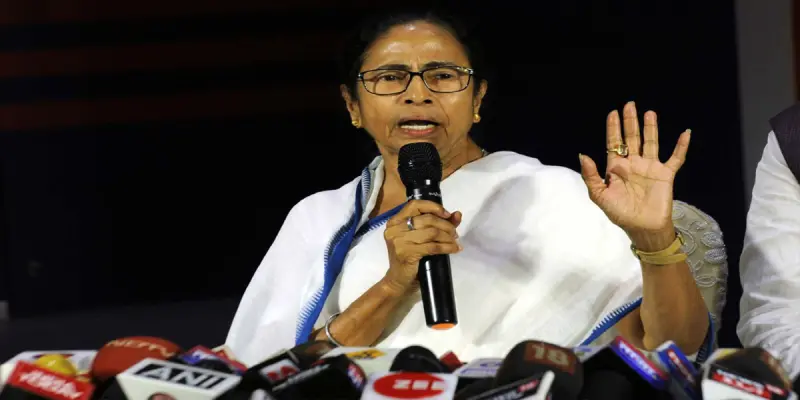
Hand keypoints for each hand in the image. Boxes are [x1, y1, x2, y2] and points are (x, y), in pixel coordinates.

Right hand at [382, 200, 462, 294]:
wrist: (398, 281)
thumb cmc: (409, 257)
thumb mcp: (420, 238)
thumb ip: (438, 223)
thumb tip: (457, 214)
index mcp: (395, 221)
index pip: (415, 205)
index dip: (433, 207)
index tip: (447, 214)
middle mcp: (395, 229)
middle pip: (427, 219)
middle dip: (445, 225)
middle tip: (454, 233)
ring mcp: (399, 241)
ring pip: (431, 232)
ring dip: (448, 237)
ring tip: (455, 241)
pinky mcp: (407, 253)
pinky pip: (432, 247)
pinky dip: (447, 247)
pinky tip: (454, 249)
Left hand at [578, 102, 690, 247]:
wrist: (643, 228)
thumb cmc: (620, 214)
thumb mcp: (600, 196)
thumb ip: (591, 176)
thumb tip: (583, 155)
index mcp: (617, 168)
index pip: (614, 144)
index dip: (613, 128)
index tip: (612, 113)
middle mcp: (634, 164)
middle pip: (632, 138)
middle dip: (630, 122)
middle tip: (629, 104)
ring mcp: (650, 168)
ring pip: (651, 143)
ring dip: (651, 128)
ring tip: (649, 113)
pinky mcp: (666, 174)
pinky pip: (676, 158)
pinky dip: (681, 146)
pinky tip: (685, 133)